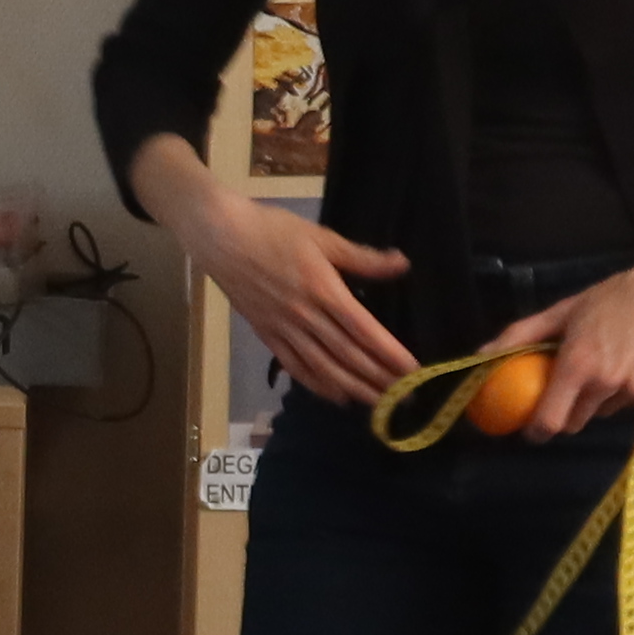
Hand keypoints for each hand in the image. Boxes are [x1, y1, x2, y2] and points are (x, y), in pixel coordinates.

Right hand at [188, 189, 418, 407]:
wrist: (221, 237)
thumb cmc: (272, 230)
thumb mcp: (322, 237)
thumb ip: (362, 257)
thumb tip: (401, 263)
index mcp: (324, 290)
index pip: (364, 330)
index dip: (389, 353)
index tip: (413, 370)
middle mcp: (306, 316)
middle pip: (348, 355)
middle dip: (379, 378)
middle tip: (405, 396)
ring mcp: (284, 329)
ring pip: (324, 366)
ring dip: (353, 388)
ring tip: (378, 404)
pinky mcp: (266, 334)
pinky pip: (295, 366)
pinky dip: (317, 384)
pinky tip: (337, 396)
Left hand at [487, 229, 633, 437]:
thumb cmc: (616, 296)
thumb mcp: (564, 310)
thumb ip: (521, 335)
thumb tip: (479, 356)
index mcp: (578, 366)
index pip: (550, 421)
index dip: (537, 431)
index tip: (531, 429)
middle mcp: (606, 384)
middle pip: (576, 422)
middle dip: (567, 412)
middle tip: (570, 389)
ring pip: (605, 412)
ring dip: (600, 400)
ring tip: (609, 365)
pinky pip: (632, 405)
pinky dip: (628, 393)